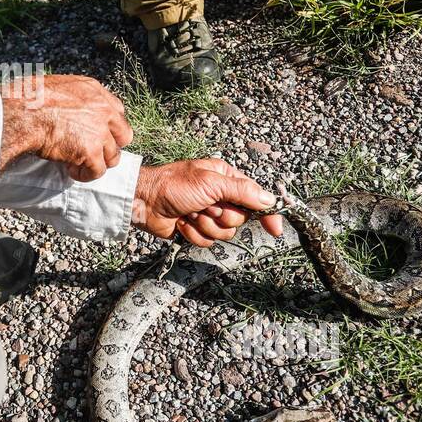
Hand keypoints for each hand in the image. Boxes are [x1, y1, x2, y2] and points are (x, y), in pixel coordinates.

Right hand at [0, 74, 132, 181]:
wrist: (21, 114)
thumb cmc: (26, 99)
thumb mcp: (54, 86)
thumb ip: (70, 98)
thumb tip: (64, 109)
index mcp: (93, 90)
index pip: (117, 110)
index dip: (107, 126)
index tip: (96, 134)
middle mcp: (102, 109)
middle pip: (123, 135)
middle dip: (109, 146)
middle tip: (92, 152)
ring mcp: (99, 131)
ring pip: (113, 156)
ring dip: (97, 162)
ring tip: (78, 163)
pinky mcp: (91, 151)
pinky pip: (98, 171)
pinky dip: (85, 175)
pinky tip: (71, 170)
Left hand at [132, 158, 282, 246]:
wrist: (145, 202)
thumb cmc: (174, 185)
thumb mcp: (210, 182)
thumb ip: (241, 190)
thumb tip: (269, 200)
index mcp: (226, 180)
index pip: (256, 198)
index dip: (267, 214)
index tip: (276, 229)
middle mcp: (220, 197)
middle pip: (240, 220)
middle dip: (221, 216)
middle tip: (205, 206)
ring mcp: (208, 215)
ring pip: (224, 234)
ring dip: (205, 225)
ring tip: (190, 213)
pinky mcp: (196, 230)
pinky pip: (206, 242)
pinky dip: (193, 233)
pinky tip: (182, 223)